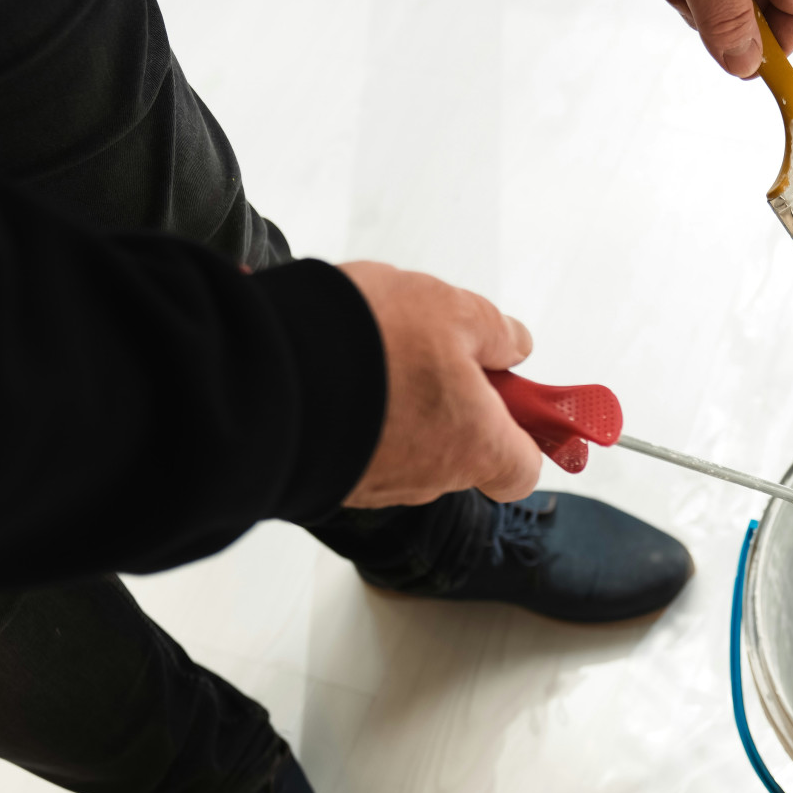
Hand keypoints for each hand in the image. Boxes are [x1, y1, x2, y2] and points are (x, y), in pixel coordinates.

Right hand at [337, 262, 541, 507]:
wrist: (266, 372)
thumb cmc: (369, 343)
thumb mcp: (451, 310)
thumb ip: (494, 331)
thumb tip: (515, 347)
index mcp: (476, 445)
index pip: (521, 470)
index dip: (525, 434)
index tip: (517, 396)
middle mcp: (430, 478)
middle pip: (463, 448)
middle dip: (456, 401)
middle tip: (434, 350)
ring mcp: (378, 482)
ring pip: (410, 442)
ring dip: (403, 402)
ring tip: (374, 351)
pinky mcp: (331, 475)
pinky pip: (361, 443)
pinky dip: (360, 412)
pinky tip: (340, 370)